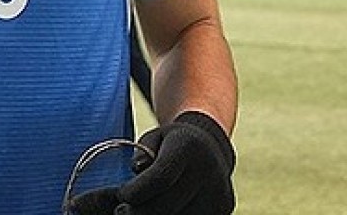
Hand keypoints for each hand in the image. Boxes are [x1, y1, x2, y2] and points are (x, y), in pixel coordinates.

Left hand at [119, 111, 234, 214]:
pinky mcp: (224, 208)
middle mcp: (209, 168)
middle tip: (122, 210)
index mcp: (188, 145)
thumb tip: (136, 168)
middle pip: (167, 204)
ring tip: (142, 208)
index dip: (137, 190)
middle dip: (140, 210)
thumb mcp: (155, 138)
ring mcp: (219, 191)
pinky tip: (163, 209)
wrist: (211, 147)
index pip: (160, 177)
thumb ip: (142, 152)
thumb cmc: (173, 144)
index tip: (122, 194)